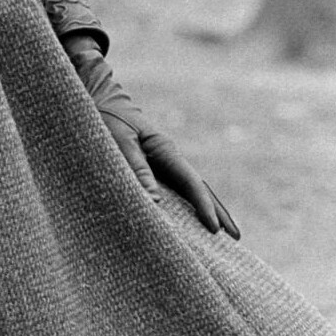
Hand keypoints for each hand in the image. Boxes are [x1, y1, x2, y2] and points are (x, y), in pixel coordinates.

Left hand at [62, 32, 239, 239]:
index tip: (216, 230)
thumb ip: (136, 168)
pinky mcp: (152, 166)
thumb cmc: (107, 118)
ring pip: (190, 188)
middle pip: (199, 187)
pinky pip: (175, 188)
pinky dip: (187, 204)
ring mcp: (163, 161)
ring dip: (207, 208)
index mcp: (164, 149)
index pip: (191, 182)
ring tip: (225, 233)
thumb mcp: (119, 142)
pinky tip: (191, 220)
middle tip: (236, 238)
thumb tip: (156, 202)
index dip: (204, 206)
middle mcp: (169, 156)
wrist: (98, 97)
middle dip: (218, 211)